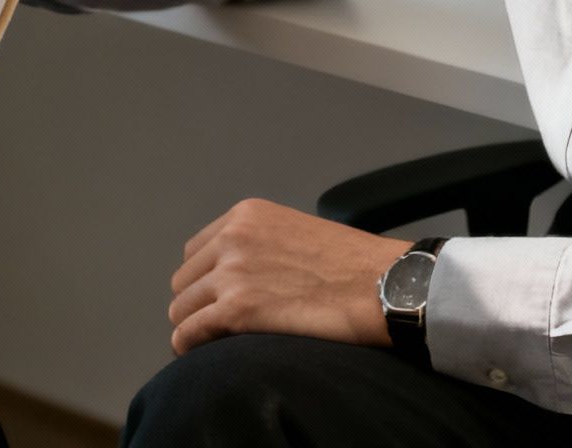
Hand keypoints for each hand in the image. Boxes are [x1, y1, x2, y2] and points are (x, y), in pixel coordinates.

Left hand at [167, 198, 408, 355]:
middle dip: (198, 302)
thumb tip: (246, 275)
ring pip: (183, 306)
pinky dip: (189, 344)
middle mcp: (231, 238)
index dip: (206, 279)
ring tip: (211, 341)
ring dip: (195, 324)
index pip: (197, 251)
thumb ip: (263, 245)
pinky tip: (196, 353)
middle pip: (186, 279)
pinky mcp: (238, 309)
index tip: (217, 297)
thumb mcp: (298, 233)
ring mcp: (232, 273)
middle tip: (217, 323)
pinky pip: (190, 331)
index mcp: (246, 216)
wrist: (389, 286)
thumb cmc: (357, 266)